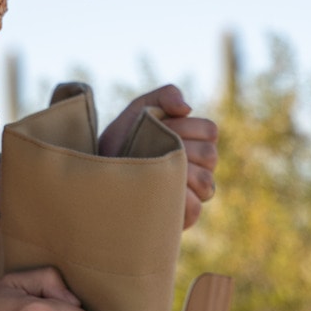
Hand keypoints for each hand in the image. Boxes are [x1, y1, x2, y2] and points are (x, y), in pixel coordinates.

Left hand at [98, 85, 217, 229]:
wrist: (100, 169)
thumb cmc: (123, 137)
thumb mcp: (140, 108)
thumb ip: (164, 96)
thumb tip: (187, 108)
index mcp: (195, 140)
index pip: (210, 130)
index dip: (186, 127)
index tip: (161, 127)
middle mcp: (200, 167)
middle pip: (210, 155)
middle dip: (180, 148)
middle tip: (152, 149)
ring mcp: (194, 192)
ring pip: (207, 183)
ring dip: (181, 174)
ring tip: (155, 170)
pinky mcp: (183, 215)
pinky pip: (195, 208)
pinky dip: (179, 199)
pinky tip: (158, 190)